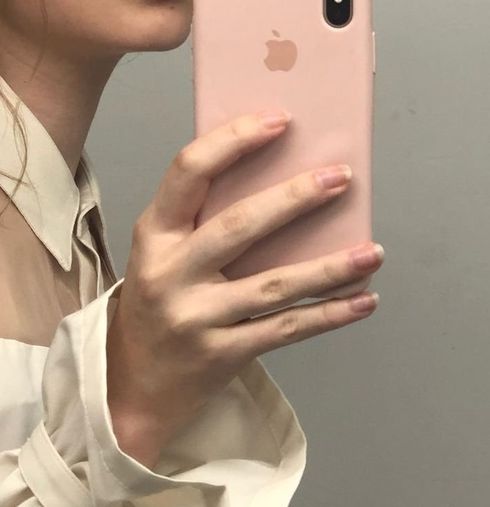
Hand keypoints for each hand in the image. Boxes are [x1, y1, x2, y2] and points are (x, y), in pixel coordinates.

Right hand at [106, 110, 382, 466]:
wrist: (132, 385)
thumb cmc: (157, 302)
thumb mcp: (161, 253)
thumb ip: (201, 219)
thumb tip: (278, 175)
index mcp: (153, 234)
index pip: (189, 171)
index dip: (234, 140)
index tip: (278, 121)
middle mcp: (170, 272)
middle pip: (238, 225)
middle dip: (295, 198)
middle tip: (341, 177)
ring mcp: (195, 317)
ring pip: (273, 284)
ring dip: (329, 266)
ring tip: (374, 250)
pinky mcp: (221, 354)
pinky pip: (285, 329)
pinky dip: (328, 314)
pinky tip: (363, 300)